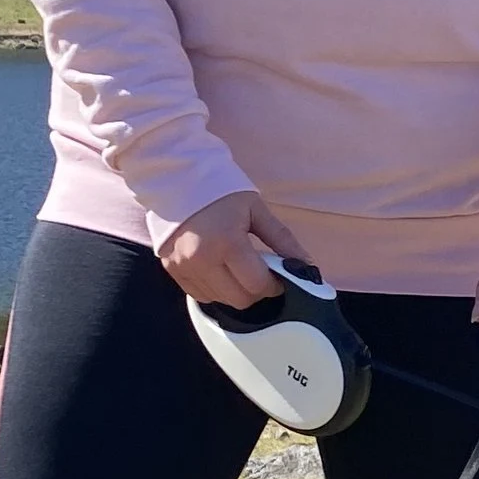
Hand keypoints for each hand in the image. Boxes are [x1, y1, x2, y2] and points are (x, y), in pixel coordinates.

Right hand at [157, 189, 305, 309]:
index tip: (278, 276)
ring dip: (235, 291)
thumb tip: (306, 266)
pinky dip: (215, 290)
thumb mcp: (256, 210)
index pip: (258, 285)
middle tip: (260, 273)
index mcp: (227, 242)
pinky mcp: (172, 270)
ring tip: (237, 268)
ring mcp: (184, 267)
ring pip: (220, 301)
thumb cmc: (219, 191)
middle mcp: (202, 260)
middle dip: (256, 290)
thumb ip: (282, 240)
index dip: (274, 285)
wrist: (177, 177)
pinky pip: (200, 296)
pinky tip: (219, 270)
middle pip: (240, 299)